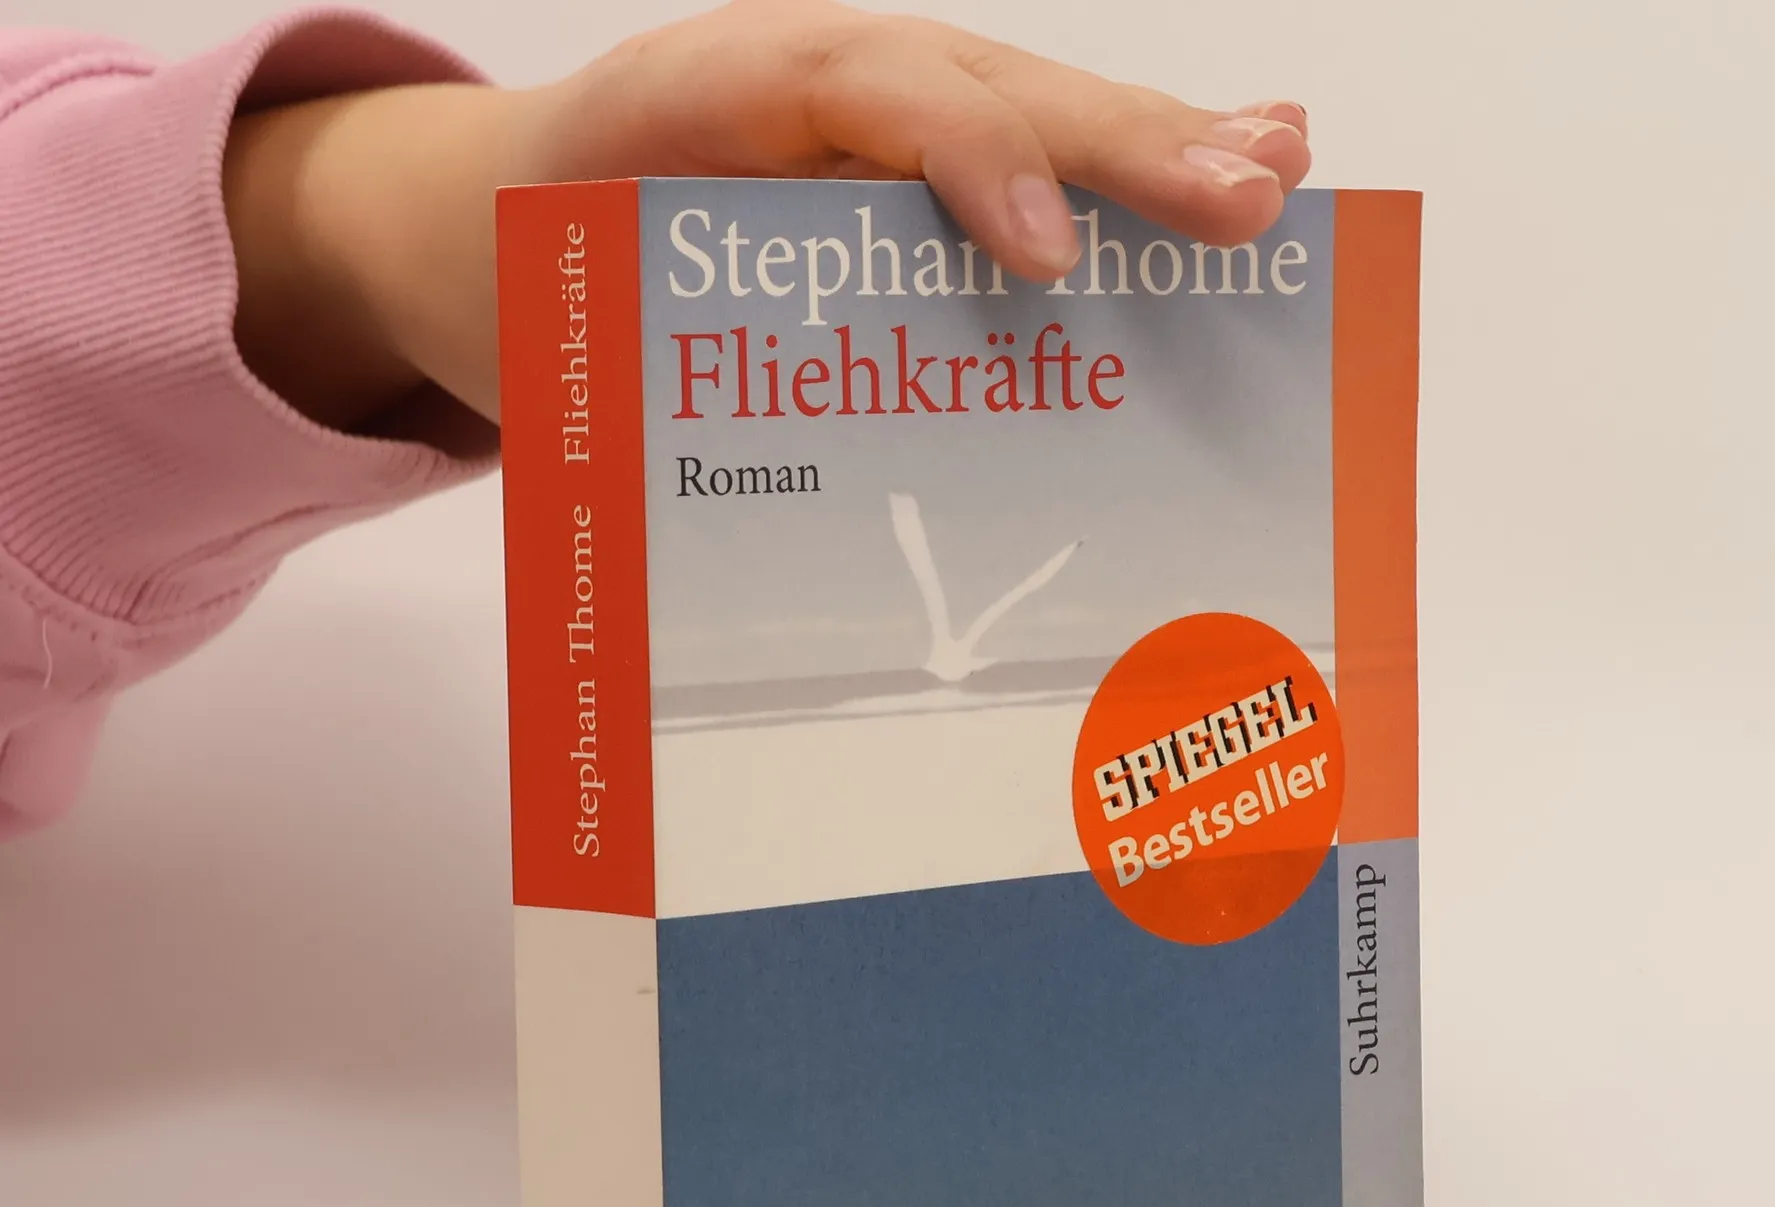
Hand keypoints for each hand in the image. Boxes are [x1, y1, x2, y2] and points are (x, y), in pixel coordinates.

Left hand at [224, 0, 1309, 434]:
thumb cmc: (539, 275)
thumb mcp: (555, 316)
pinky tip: (1238, 175)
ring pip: (1035, 115)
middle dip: (1122, 147)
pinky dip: (1125, 182)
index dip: (969, 156)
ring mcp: (885, 122)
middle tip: (1243, 197)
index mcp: (726, 91)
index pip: (868, 89)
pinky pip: (1029, 165)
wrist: (492, 228)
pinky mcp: (914, 178)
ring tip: (1271, 182)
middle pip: (995, 88)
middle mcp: (829, 90)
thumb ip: (624, 364)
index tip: (1046, 254)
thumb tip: (724, 538)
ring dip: (1155, 154)